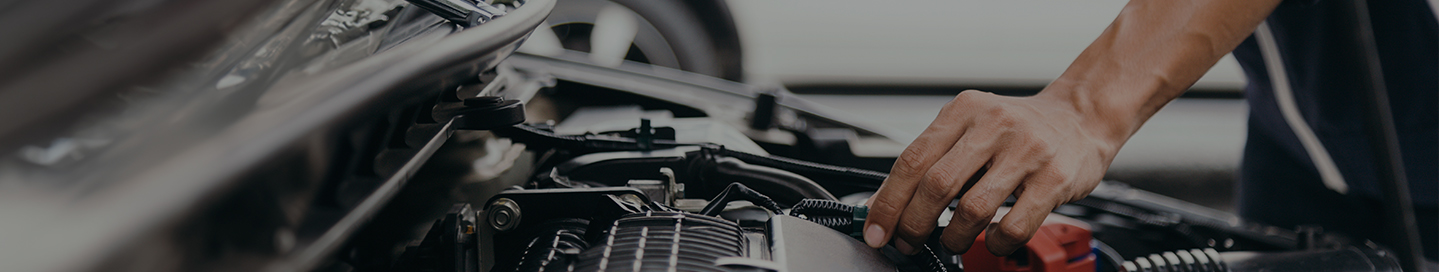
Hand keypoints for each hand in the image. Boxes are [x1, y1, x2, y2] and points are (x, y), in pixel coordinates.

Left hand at [863, 90, 1121, 255]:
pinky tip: (992, 239)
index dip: (888, 201)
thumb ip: (932, 159)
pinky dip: (995, 242)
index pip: (912, 160)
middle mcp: (994, 125)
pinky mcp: (1054, 179)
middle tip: (907, 241)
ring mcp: (1027, 151)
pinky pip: (1014, 225)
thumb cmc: (1020, 127)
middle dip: (913, 223)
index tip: (875, 228)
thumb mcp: (971, 127)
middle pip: (935, 185)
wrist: (1082, 116)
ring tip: (952, 241)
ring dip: (953, 237)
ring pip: (972, 209)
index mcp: (964, 110)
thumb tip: (884, 203)